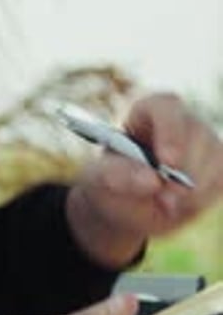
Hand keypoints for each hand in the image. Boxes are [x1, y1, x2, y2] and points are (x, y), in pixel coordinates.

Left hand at [67, 92, 222, 267]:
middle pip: (197, 133)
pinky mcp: (216, 163)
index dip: (170, 133)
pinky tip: (179, 205)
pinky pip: (221, 179)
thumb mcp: (102, 177)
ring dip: (193, 190)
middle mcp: (179, 119)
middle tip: (165, 201)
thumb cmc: (112, 180)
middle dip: (184, 171)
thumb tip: (152, 180)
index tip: (167, 163)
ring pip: (215, 157)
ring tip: (164, 205)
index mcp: (147, 110)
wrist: (127, 202)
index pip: (165, 108)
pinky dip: (203, 199)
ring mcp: (202, 139)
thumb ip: (119, 175)